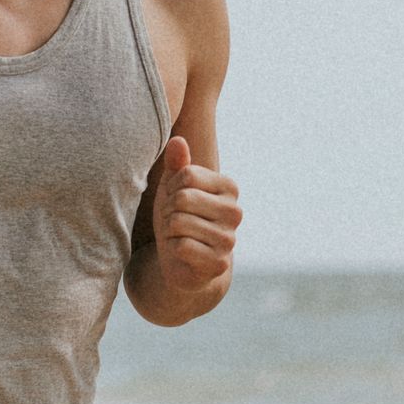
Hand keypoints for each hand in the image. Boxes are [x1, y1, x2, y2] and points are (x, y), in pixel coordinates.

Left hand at [151, 134, 239, 294]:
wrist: (183, 261)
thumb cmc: (179, 216)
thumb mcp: (174, 188)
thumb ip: (176, 165)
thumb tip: (177, 140)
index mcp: (229, 188)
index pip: (187, 175)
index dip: (171, 188)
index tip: (175, 201)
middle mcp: (235, 212)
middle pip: (183, 198)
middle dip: (168, 210)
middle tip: (174, 221)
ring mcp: (229, 239)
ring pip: (179, 222)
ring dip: (169, 231)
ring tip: (178, 235)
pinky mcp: (219, 263)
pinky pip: (182, 246)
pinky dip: (173, 249)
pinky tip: (181, 252)